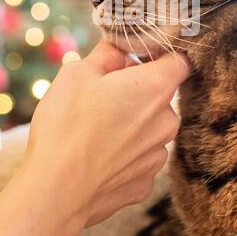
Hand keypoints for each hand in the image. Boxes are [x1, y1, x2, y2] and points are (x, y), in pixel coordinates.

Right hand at [0, 38, 188, 235]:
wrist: (56, 191)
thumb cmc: (65, 126)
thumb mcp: (77, 73)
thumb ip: (108, 54)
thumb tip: (122, 45)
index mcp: (155, 88)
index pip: (180, 60)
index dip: (159, 54)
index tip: (136, 56)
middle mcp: (167, 122)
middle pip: (162, 97)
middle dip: (137, 92)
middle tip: (101, 97)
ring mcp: (158, 156)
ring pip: (150, 130)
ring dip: (130, 126)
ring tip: (93, 132)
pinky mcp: (145, 184)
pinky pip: (138, 160)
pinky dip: (122, 156)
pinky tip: (95, 159)